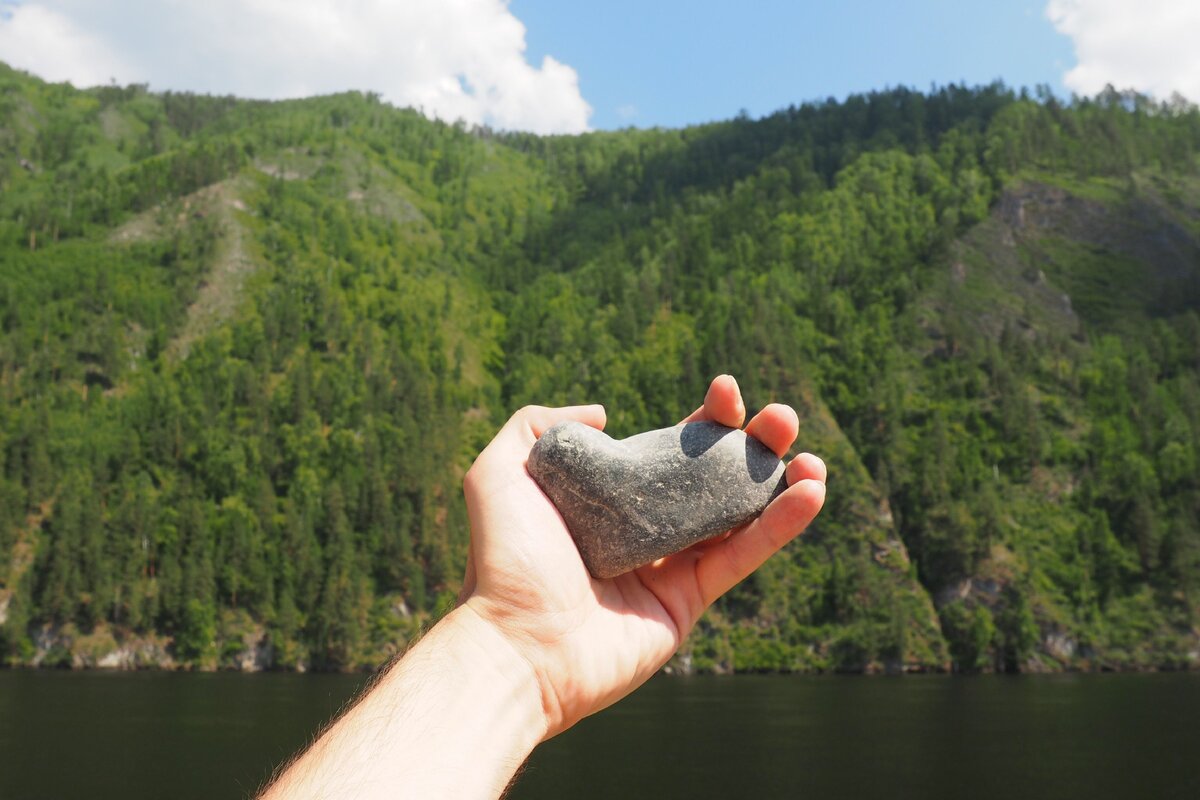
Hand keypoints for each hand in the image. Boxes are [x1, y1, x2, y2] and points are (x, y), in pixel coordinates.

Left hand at [460, 375, 826, 739]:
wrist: (516, 644)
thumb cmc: (504, 560)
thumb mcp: (499, 471)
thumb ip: (538, 424)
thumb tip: (604, 414)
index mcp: (609, 495)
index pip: (670, 447)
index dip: (704, 419)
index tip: (725, 391)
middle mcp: (644, 526)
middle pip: (713, 476)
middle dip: (752, 442)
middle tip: (782, 417)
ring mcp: (669, 565)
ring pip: (739, 516)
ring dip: (780, 483)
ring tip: (812, 457)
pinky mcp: (689, 602)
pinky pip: (742, 558)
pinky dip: (780, 527)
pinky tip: (810, 492)